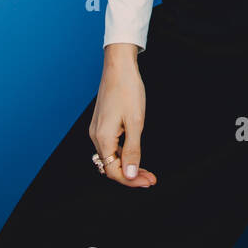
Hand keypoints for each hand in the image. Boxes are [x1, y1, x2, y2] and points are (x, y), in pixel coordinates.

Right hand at [89, 52, 157, 187]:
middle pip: (112, 166)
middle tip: (150, 178)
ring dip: (128, 165)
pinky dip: (123, 154)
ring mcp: (98, 129)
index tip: (149, 181)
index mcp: (103, 138)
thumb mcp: (135, 122)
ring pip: (111, 157)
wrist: (119, 66)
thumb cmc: (128, 90)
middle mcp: (96, 136)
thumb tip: (129, 175)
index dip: (131, 180)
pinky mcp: (101, 123)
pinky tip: (135, 153)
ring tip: (146, 170)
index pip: (114, 171)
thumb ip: (132, 151)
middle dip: (131, 175)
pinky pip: (111, 146)